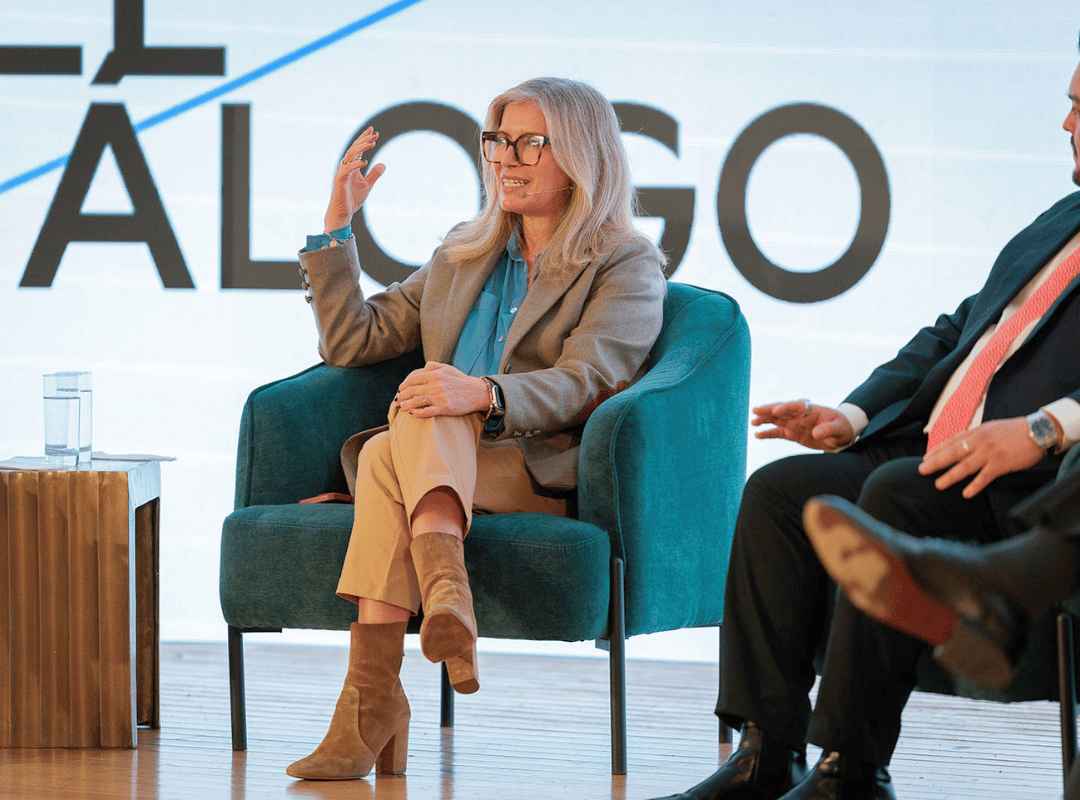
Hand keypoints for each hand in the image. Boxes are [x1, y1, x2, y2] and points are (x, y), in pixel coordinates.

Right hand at [323, 127, 385, 231]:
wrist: (343, 212)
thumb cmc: (353, 198)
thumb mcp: (368, 185)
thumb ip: (374, 174)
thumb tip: (383, 164)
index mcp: (352, 165)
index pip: (358, 149)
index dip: (364, 139)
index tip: (373, 130)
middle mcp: (346, 166)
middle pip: (354, 148)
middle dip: (364, 140)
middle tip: (375, 134)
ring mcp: (342, 172)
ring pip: (350, 155)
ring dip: (361, 148)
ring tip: (372, 143)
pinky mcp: (339, 180)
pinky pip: (347, 169)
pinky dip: (355, 165)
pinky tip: (365, 162)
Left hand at [396, 362, 489, 417]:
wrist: (478, 392)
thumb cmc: (462, 380)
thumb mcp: (448, 368)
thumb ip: (433, 366)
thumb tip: (422, 368)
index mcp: (435, 374)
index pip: (413, 379)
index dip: (404, 385)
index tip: (400, 390)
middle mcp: (436, 385)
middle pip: (412, 390)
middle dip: (402, 396)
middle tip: (397, 400)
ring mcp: (440, 397)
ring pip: (417, 401)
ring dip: (406, 404)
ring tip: (401, 407)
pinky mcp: (445, 408)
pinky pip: (427, 411)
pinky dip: (418, 413)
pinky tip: (412, 413)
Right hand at [751, 399, 854, 450]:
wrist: (841, 436)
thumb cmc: (842, 428)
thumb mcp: (840, 429)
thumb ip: (829, 429)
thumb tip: (816, 433)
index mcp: (811, 410)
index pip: (796, 406)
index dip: (785, 407)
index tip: (776, 411)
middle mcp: (800, 415)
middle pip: (782, 410)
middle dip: (769, 410)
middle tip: (756, 410)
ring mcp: (795, 424)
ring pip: (776, 420)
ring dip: (765, 420)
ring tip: (753, 422)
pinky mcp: (792, 434)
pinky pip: (777, 433)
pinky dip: (768, 433)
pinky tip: (757, 435)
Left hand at [918, 417, 1044, 497]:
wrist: (1038, 430)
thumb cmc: (1014, 431)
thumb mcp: (990, 428)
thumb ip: (975, 437)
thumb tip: (961, 445)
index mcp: (976, 432)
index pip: (951, 442)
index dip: (937, 451)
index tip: (925, 458)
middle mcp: (979, 442)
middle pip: (953, 453)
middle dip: (935, 462)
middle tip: (922, 470)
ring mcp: (989, 453)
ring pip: (965, 466)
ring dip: (950, 476)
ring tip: (938, 484)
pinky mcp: (1001, 464)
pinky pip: (985, 477)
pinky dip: (975, 485)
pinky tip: (966, 493)